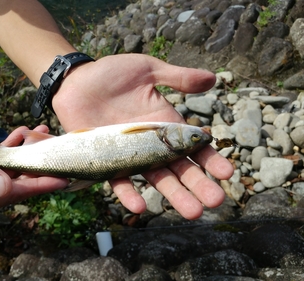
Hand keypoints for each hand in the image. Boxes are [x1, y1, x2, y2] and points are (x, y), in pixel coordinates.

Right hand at [0, 124, 67, 221]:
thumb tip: (5, 189)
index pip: (8, 196)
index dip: (36, 187)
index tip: (62, 179)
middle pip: (12, 188)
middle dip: (34, 168)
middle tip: (55, 148)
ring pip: (6, 176)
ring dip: (23, 155)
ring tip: (40, 134)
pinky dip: (8, 152)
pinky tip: (20, 135)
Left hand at [53, 54, 233, 218]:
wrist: (76, 80)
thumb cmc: (112, 74)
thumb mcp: (148, 70)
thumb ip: (177, 77)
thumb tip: (213, 78)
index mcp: (165, 123)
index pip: (193, 145)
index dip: (210, 159)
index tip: (227, 173)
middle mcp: (151, 144)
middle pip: (179, 168)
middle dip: (198, 184)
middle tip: (216, 202)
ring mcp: (129, 154)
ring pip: (156, 179)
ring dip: (173, 195)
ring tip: (192, 212)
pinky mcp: (105, 160)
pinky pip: (118, 180)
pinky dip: (128, 194)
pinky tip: (139, 207)